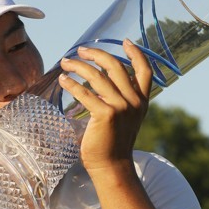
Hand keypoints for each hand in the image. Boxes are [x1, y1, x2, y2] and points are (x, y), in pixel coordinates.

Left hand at [59, 40, 151, 170]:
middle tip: (80, 50)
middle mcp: (134, 102)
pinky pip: (85, 93)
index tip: (125, 42)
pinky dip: (72, 84)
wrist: (112, 166)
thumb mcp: (125, 117)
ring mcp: (121, 108)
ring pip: (98, 76)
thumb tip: (99, 79)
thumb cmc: (113, 141)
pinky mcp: (106, 115)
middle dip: (97, 54)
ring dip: (79, 66)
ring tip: (65, 62)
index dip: (137, 54)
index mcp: (141, 101)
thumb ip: (119, 98)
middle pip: (116, 67)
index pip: (145, 71)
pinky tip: (63, 80)